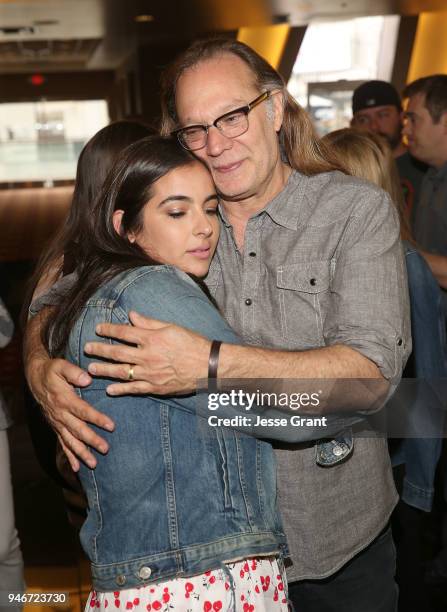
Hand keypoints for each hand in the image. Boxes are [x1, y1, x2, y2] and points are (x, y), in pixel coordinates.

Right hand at [27, 356, 114, 470]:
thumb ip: (74, 372)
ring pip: (70, 441)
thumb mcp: (61, 366)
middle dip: (92, 441)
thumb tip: (88, 379)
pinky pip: (63, 443)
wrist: (36, 378)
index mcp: (65, 399)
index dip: (97, 419)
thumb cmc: (52, 371)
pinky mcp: (56, 427)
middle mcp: (61, 414)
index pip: (84, 411)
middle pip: (78, 430)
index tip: (111, 426)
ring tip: (93, 464)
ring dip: (82, 453)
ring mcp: (58, 422)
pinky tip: (77, 468)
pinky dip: (69, 456)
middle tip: (105, 449)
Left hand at [85, 311, 210, 394]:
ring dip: (104, 370)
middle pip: (117, 352)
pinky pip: (134, 389)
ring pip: (121, 372)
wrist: (208, 365)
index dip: (109, 330)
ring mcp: (150, 373)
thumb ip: (149, 322)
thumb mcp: (171, 327)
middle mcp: (147, 356)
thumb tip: (131, 315)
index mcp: (151, 339)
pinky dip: (121, 390)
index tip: (98, 328)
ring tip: (91, 369)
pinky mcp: (155, 387)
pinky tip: (110, 390)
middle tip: (87, 348)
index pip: (124, 333)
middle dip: (100, 350)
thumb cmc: (192, 343)